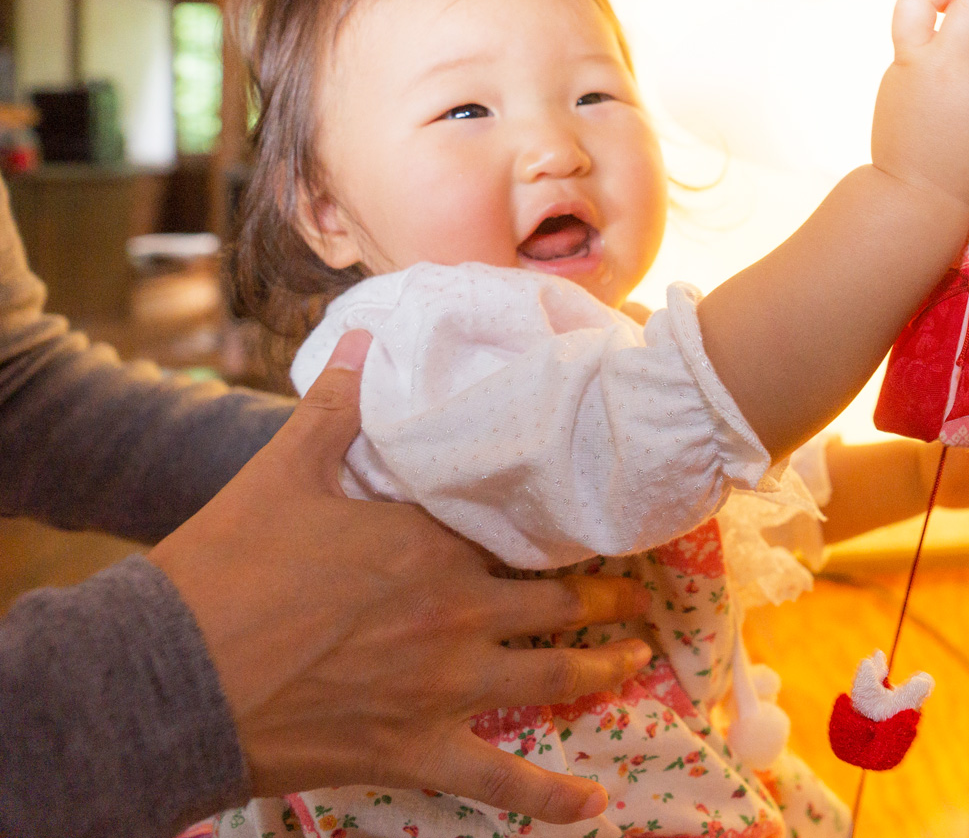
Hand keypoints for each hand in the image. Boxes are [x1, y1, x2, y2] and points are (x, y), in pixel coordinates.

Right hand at [150, 332, 653, 822]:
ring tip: (636, 657)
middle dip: (607, 597)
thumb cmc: (224, 568)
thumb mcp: (282, 470)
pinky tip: (596, 806)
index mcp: (430, 540)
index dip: (560, 522)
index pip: (519, 525)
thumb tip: (366, 340)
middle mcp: (456, 610)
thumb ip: (338, 407)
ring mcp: (444, 685)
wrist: (169, 676)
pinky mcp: (417, 750)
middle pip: (557, 599)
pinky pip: (503, 782)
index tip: (596, 513)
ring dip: (604, 666)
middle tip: (638, 595)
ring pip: (553, 674)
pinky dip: (554, 799)